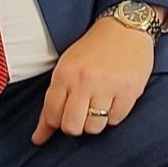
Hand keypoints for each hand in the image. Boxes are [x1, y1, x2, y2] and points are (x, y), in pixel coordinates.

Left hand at [32, 16, 154, 143]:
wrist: (124, 28)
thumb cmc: (93, 48)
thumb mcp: (67, 66)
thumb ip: (53, 99)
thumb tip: (38, 138)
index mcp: (64, 72)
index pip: (51, 114)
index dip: (54, 122)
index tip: (60, 120)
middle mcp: (84, 80)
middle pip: (72, 127)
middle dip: (75, 125)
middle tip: (80, 112)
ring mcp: (107, 86)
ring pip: (94, 127)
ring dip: (95, 121)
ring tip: (98, 102)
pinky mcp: (128, 92)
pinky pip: (115, 120)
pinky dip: (113, 114)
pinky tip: (114, 97)